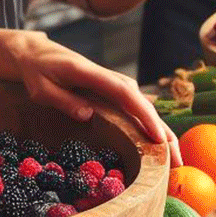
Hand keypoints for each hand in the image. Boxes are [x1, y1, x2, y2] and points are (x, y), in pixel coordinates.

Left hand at [5, 31, 181, 165]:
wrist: (39, 53)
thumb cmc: (37, 71)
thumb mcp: (40, 88)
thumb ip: (63, 100)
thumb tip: (89, 115)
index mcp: (91, 73)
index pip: (125, 95)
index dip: (145, 116)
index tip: (159, 139)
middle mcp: (109, 77)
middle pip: (142, 104)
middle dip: (163, 132)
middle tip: (178, 163)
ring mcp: (114, 84)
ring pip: (144, 107)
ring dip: (161, 132)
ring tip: (175, 163)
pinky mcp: (114, 91)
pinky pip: (136, 109)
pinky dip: (150, 127)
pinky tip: (159, 148)